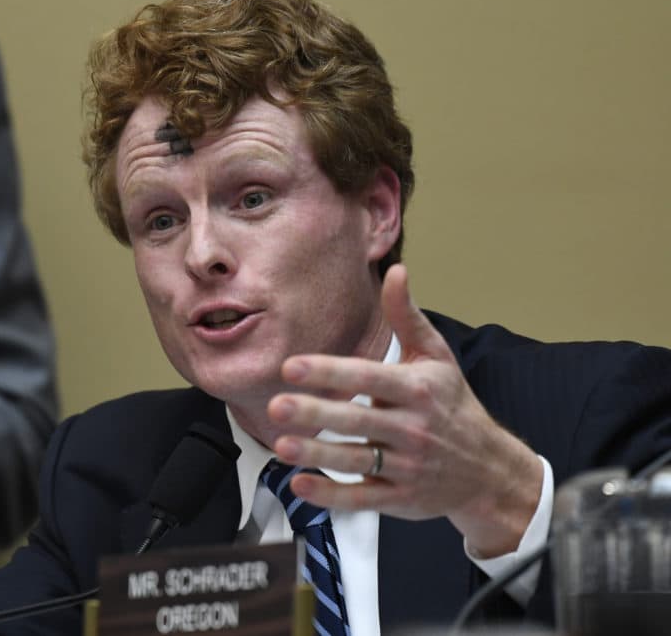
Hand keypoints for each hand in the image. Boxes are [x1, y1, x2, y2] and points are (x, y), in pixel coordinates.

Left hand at [267, 264, 542, 556]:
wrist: (490, 470)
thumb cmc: (454, 406)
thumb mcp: (436, 357)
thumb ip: (407, 316)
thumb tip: (395, 271)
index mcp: (417, 389)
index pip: (368, 377)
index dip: (330, 372)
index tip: (293, 366)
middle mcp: (412, 428)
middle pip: (357, 420)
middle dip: (315, 413)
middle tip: (277, 405)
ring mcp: (406, 466)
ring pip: (356, 460)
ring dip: (317, 454)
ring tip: (282, 444)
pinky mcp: (399, 497)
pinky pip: (362, 497)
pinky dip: (331, 495)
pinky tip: (300, 484)